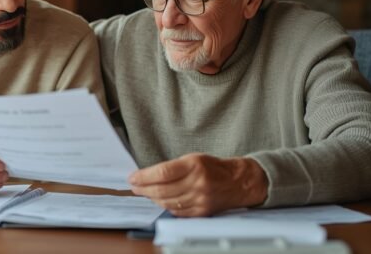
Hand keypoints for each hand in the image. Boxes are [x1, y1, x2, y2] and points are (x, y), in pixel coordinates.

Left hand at [129, 153, 267, 216]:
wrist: (238, 182)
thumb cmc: (213, 168)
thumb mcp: (193, 158)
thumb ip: (172, 168)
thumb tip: (147, 176)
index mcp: (194, 165)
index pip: (163, 173)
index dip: (144, 177)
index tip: (133, 178)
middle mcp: (198, 183)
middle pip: (162, 190)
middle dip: (144, 189)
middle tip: (134, 187)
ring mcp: (200, 199)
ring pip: (168, 202)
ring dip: (152, 199)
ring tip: (145, 193)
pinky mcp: (202, 212)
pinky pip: (177, 212)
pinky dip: (166, 206)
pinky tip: (160, 201)